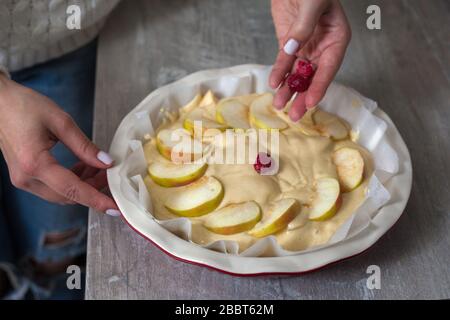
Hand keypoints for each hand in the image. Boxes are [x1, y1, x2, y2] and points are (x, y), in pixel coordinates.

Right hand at [0, 75, 119, 215]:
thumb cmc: (23, 105)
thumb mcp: (61, 122)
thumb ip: (85, 146)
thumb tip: (107, 163)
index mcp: (35, 164)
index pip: (73, 190)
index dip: (97, 200)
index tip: (115, 208)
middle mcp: (26, 178)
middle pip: (69, 196)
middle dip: (94, 189)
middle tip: (112, 176)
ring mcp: (23, 179)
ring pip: (62, 194)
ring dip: (84, 185)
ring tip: (100, 169)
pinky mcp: (24, 176)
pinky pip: (53, 187)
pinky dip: (72, 181)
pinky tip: (84, 167)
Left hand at [269, 0, 350, 120]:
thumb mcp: (313, 2)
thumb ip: (304, 26)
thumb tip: (292, 49)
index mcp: (337, 38)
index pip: (329, 68)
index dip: (320, 86)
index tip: (310, 102)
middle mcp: (323, 47)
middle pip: (313, 77)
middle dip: (303, 96)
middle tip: (295, 115)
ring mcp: (305, 47)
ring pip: (298, 74)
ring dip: (289, 90)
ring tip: (280, 106)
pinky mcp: (289, 44)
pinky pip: (284, 63)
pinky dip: (279, 73)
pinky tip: (274, 85)